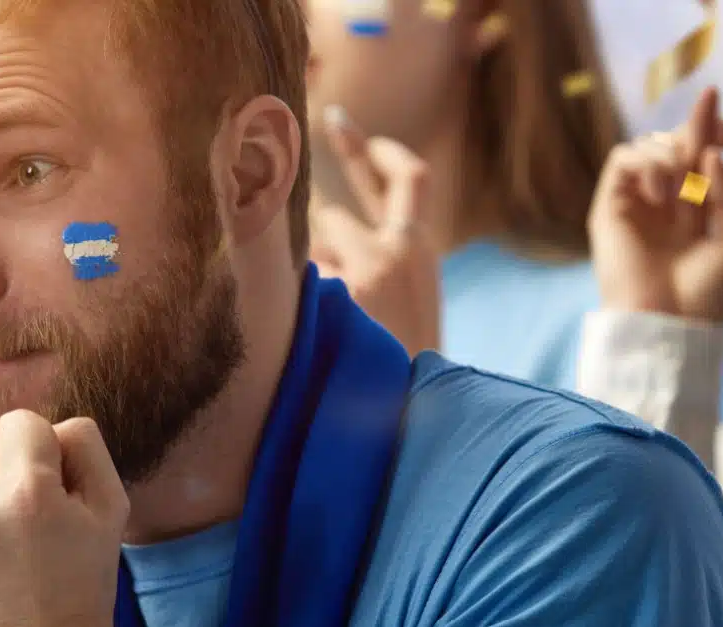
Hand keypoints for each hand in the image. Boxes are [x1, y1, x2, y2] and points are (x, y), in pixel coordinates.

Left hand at [0, 411, 127, 626]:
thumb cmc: (84, 584)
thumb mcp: (110, 508)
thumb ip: (83, 445)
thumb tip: (47, 423)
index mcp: (28, 489)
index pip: (20, 422)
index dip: (42, 451)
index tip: (52, 489)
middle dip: (8, 470)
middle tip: (30, 521)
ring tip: (5, 549)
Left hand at [310, 106, 440, 352]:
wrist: (421, 410)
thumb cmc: (403, 362)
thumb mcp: (406, 304)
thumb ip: (375, 261)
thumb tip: (319, 226)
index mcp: (421, 252)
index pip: (412, 180)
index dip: (383, 155)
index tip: (362, 138)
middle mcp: (404, 247)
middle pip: (364, 184)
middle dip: (344, 150)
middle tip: (320, 119)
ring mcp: (375, 264)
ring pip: (319, 237)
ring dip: (312, 265)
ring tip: (331, 316)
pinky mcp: (348, 288)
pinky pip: (304, 274)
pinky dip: (301, 299)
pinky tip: (318, 333)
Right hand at [588, 87, 722, 322]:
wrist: (669, 321)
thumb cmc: (706, 294)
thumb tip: (710, 155)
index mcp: (696, 207)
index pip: (700, 154)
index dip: (714, 133)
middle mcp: (665, 200)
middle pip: (675, 140)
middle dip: (698, 127)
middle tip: (714, 138)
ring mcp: (637, 201)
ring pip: (648, 145)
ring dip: (671, 153)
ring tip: (679, 190)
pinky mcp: (610, 206)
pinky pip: (621, 159)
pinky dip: (646, 164)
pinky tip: (660, 193)